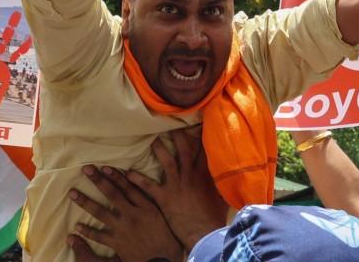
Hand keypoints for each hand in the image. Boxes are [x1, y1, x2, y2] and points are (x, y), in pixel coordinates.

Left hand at [68, 166, 182, 261]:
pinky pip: (99, 236)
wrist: (162, 260)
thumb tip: (135, 182)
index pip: (128, 187)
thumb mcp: (160, 214)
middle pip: (112, 194)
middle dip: (98, 181)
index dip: (116, 176)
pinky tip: (77, 227)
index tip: (104, 166)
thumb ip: (148, 199)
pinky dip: (88, 231)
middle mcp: (132, 215)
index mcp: (145, 207)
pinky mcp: (117, 243)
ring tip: (72, 193)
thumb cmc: (165, 236)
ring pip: (100, 213)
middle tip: (86, 170)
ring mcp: (122, 229)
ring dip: (85, 202)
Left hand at [127, 130, 227, 250]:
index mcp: (205, 176)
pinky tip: (127, 173)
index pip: (204, 152)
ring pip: (167, 161)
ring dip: (158, 149)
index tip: (198, 125)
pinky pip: (148, 186)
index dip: (201, 138)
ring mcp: (176, 185)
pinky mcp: (164, 197)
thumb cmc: (213, 219)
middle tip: (170, 124)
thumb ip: (222, 188)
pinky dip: (137, 179)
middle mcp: (190, 176)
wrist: (203, 234)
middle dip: (178, 136)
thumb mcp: (222, 200)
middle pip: (184, 150)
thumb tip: (230, 180)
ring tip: (150, 140)